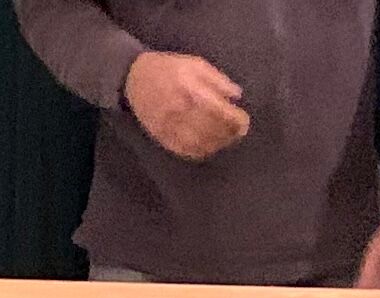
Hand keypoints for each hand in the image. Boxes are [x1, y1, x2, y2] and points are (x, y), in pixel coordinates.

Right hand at [125, 50, 249, 161]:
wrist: (134, 78)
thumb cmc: (168, 68)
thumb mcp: (195, 64)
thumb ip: (217, 80)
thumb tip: (236, 95)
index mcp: (191, 90)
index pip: (221, 112)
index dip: (236, 120)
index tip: (244, 120)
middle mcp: (182, 112)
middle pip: (213, 131)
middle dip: (230, 133)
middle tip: (239, 132)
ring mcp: (171, 127)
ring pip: (201, 144)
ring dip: (218, 144)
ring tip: (226, 139)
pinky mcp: (163, 137)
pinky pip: (186, 151)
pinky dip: (201, 151)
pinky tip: (209, 147)